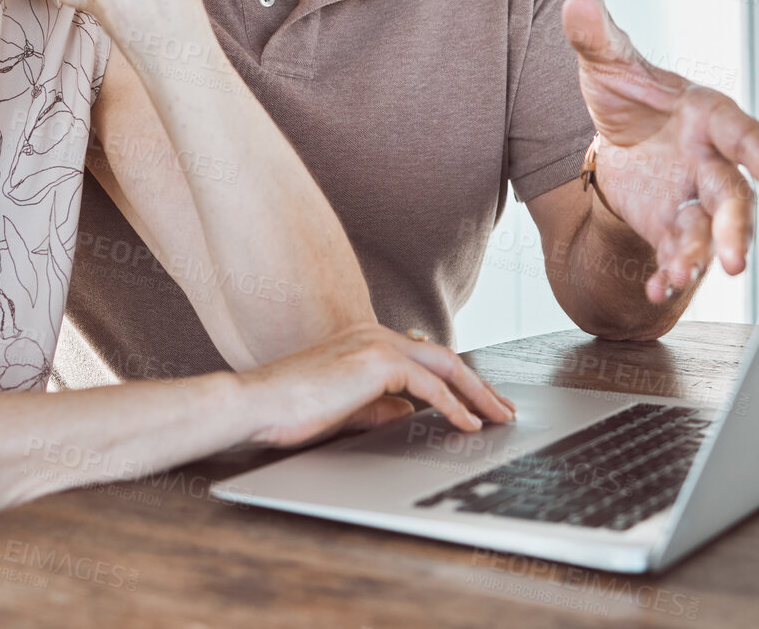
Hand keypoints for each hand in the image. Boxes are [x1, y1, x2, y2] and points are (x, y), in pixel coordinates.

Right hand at [238, 324, 516, 448]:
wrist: (255, 404)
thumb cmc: (288, 408)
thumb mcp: (345, 409)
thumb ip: (378, 407)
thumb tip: (409, 415)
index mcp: (364, 339)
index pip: (424, 358)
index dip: (457, 381)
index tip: (478, 403)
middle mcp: (374, 334)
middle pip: (444, 357)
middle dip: (479, 385)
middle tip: (503, 409)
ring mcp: (376, 344)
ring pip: (445, 366)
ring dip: (478, 394)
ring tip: (498, 417)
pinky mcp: (376, 362)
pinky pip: (430, 386)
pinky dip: (455, 406)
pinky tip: (468, 425)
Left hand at [562, 0, 758, 302]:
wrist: (613, 130)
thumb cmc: (627, 89)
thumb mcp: (607, 61)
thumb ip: (596, 37)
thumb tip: (575, 6)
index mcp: (709, 116)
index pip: (747, 139)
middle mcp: (711, 160)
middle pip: (733, 197)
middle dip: (736, 229)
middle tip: (733, 261)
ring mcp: (693, 197)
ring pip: (709, 230)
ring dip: (701, 255)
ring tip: (682, 276)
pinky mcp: (671, 225)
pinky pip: (678, 251)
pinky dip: (669, 271)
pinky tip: (656, 287)